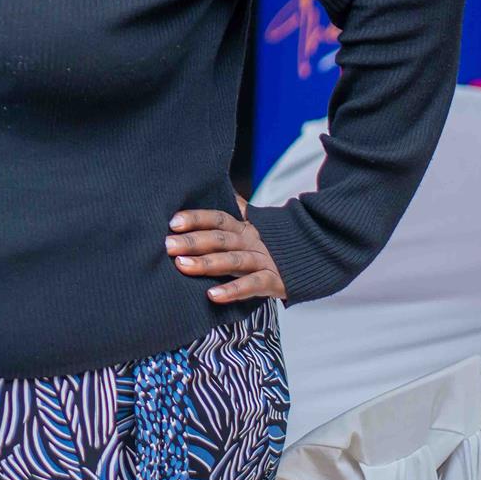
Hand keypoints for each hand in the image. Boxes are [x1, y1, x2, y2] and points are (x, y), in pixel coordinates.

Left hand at [164, 195, 285, 303]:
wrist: (312, 257)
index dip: (196, 218)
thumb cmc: (270, 244)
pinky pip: (253, 285)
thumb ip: (234, 208)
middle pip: (221, 238)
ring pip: (234, 260)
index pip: (217, 218)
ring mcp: (264, 260)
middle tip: (168, 245)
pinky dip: (233, 290)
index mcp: (243, 226)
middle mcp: (251, 241)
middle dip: (193, 241)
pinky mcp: (275, 281)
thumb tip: (213, 184)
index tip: (173, 223)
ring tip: (182, 266)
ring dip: (207, 263)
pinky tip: (212, 295)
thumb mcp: (252, 224)